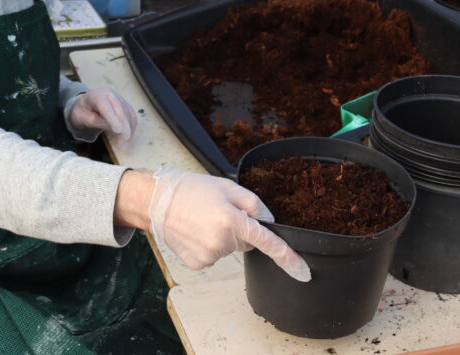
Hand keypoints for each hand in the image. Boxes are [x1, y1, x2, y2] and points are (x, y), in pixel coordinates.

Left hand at [68, 88, 137, 141]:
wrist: (85, 106)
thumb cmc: (81, 111)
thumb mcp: (80, 117)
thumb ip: (94, 121)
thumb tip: (111, 126)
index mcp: (95, 95)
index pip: (105, 105)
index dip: (112, 117)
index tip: (118, 130)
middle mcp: (109, 94)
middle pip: (120, 108)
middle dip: (124, 125)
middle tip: (123, 141)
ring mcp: (119, 98)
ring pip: (128, 112)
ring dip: (128, 128)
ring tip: (124, 143)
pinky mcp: (125, 105)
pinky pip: (131, 115)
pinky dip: (131, 127)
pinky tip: (128, 137)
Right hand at [148, 166, 310, 280]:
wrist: (155, 201)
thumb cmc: (189, 189)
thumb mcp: (226, 186)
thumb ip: (253, 204)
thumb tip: (267, 222)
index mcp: (232, 220)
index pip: (268, 243)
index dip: (289, 259)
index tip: (304, 273)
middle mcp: (222, 242)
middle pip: (246, 243)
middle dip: (237, 229)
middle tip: (216, 212)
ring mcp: (209, 256)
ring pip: (229, 249)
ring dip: (221, 236)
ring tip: (201, 219)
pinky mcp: (198, 263)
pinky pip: (214, 256)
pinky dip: (208, 245)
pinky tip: (194, 232)